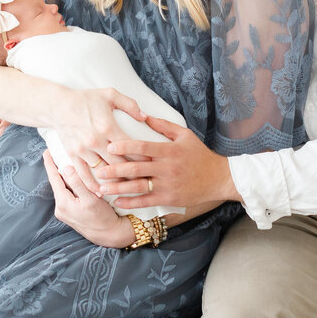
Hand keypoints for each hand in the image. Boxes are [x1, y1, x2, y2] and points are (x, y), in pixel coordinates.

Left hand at [43, 151, 133, 247]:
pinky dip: (69, 185)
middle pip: (57, 183)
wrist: (108, 234)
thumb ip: (77, 183)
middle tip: (56, 153)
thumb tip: (65, 168)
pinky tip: (73, 179)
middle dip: (56, 169)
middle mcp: (60, 208)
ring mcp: (64, 212)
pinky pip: (67, 194)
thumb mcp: (91, 198)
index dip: (50, 164)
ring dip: (63, 177)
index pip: (54, 179)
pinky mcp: (70, 213)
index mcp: (63, 203)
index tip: (46, 152)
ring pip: (62, 189)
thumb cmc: (102, 217)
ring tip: (64, 162)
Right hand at [50, 88, 145, 191]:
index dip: (142, 157)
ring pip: (103, 171)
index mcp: (108, 126)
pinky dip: (93, 185)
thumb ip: (130, 104)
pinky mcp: (73, 155)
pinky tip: (101, 192)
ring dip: (115, 181)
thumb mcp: (110, 94)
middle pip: (119, 163)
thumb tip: (145, 117)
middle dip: (132, 173)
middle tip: (144, 180)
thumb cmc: (85, 99)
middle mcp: (96, 141)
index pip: (130, 147)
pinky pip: (84, 174)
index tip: (152, 163)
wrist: (58, 105)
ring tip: (128, 188)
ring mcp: (83, 150)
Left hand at [96, 116, 240, 207]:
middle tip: (97, 170)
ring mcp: (168, 185)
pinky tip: (117, 202)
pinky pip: (147, 201)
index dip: (125, 146)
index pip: (143, 146)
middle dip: (115, 169)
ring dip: (118, 188)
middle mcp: (167, 168)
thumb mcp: (184, 135)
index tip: (109, 146)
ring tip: (101, 188)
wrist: (218, 178)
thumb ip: (163, 125)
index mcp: (169, 150)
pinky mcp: (169, 198)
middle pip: (136, 168)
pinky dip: (131, 202)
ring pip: (138, 187)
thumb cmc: (200, 155)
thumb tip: (143, 115)